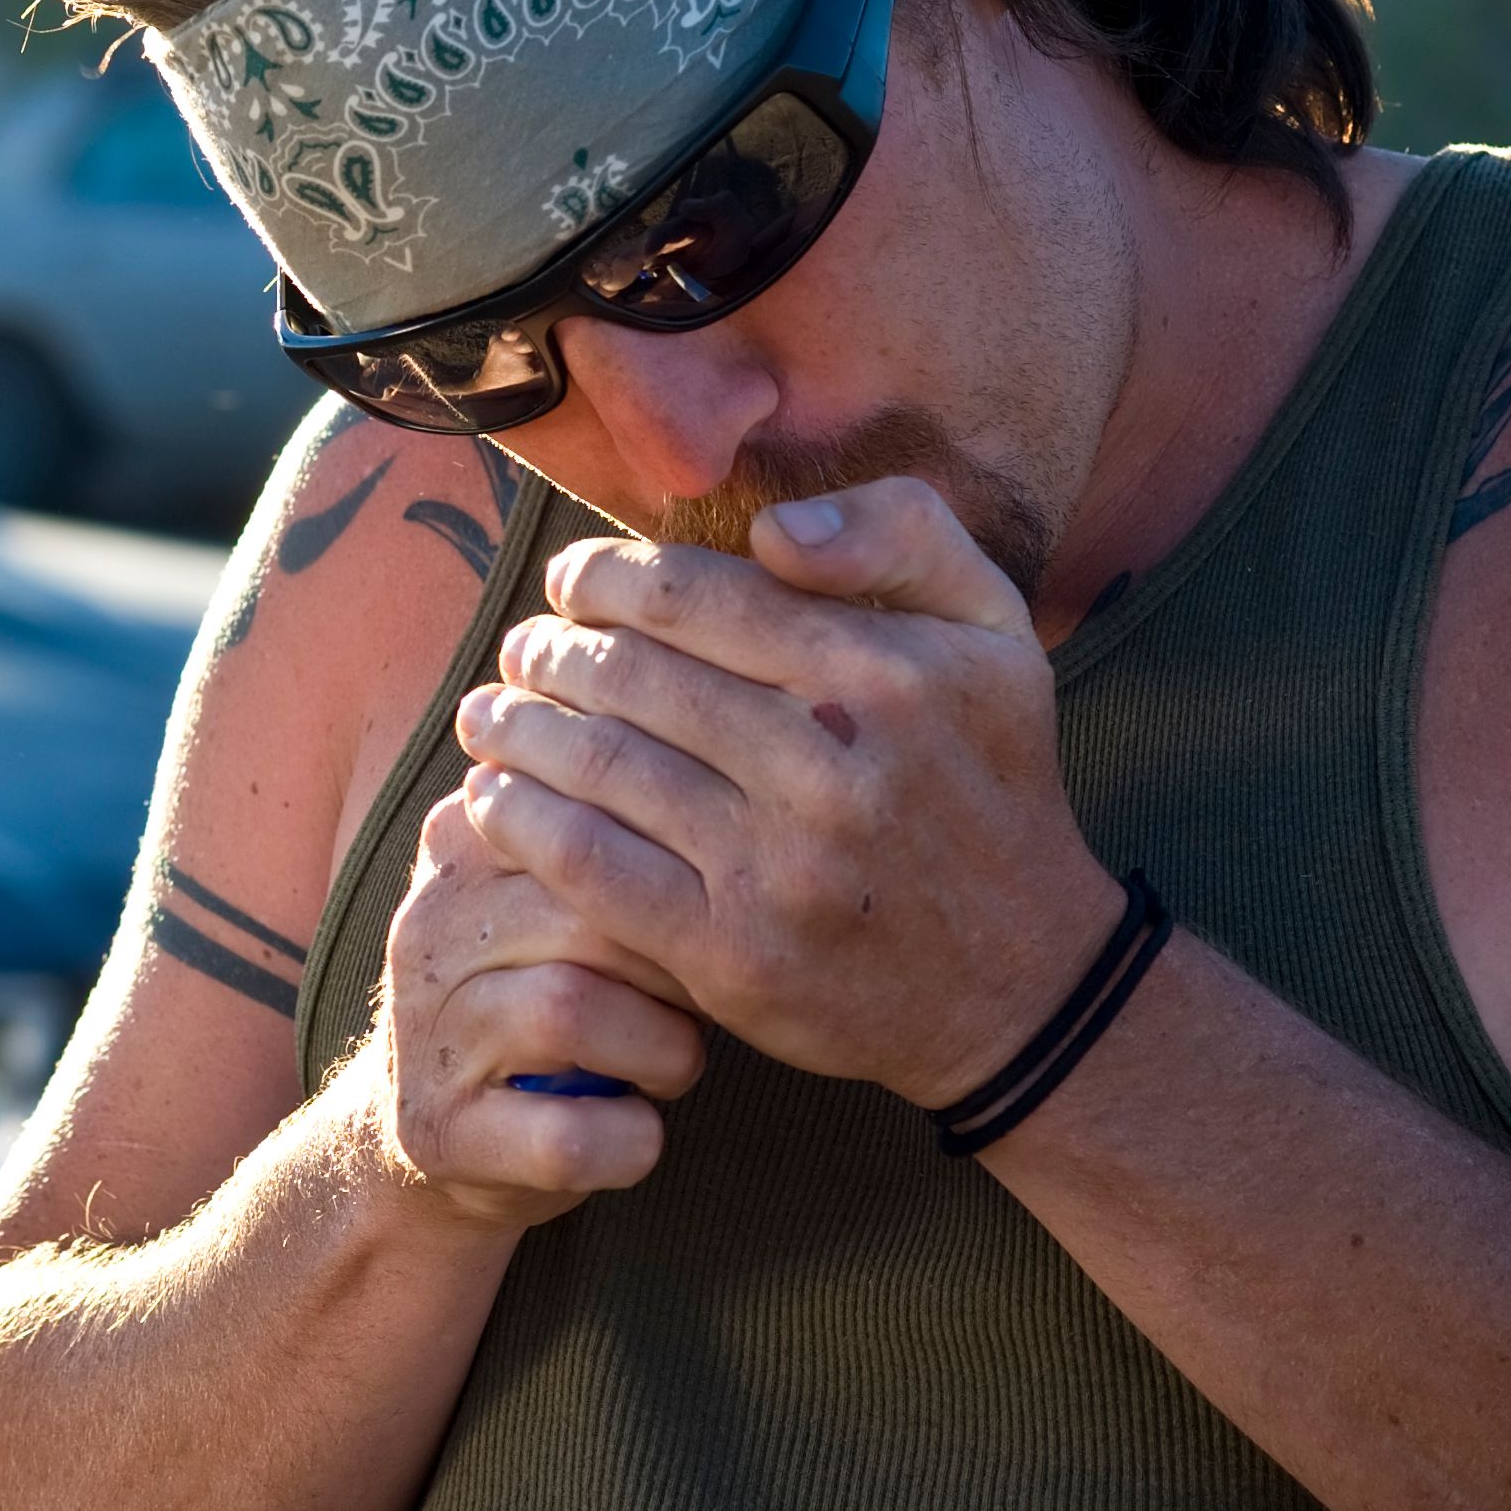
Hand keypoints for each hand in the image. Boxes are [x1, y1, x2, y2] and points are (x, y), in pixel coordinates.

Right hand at [360, 786, 710, 1230]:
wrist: (446, 1129)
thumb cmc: (554, 987)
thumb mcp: (569, 891)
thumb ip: (625, 818)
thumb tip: (759, 727)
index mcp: (464, 842)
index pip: (583, 801)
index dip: (681, 858)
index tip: (730, 902)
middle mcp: (429, 923)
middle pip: (583, 901)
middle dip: (678, 955)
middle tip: (717, 987)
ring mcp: (427, 1029)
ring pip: (569, 1007)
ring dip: (659, 1045)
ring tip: (678, 1058)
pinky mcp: (440, 1131)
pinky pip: (566, 1134)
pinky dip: (628, 1139)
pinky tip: (640, 1130)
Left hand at [450, 477, 1119, 1113]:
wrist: (1023, 980)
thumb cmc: (988, 780)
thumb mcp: (995, 631)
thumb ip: (902, 533)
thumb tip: (770, 531)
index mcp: (884, 671)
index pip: (691, 595)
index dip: (605, 579)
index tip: (572, 583)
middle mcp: (830, 766)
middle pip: (630, 676)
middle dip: (551, 650)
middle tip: (521, 647)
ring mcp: (777, 868)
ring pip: (599, 767)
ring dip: (517, 728)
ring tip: (487, 711)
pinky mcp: (733, 956)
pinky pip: (591, 868)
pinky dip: (523, 824)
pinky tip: (490, 798)